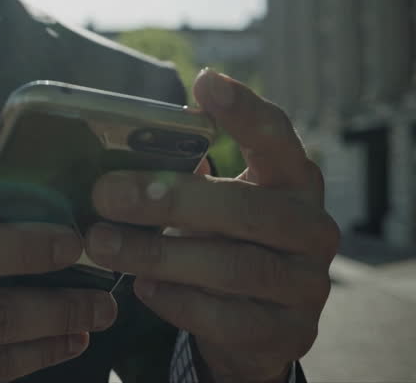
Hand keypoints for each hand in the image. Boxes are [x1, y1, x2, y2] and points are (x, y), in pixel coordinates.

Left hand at [86, 70, 338, 382]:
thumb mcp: (215, 207)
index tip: (205, 83)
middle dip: (169, 199)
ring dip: (158, 254)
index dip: (245, 112)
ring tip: (103, 242)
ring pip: (233, 266)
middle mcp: (312, 227)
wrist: (260, 329)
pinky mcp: (288, 332)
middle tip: (105, 193)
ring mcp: (307, 283)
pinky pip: (228, 317)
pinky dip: (178, 301)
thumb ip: (187, 177)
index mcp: (293, 182)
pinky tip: (141, 288)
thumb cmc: (226, 246)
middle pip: (246, 209)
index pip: (278, 137)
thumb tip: (121, 145)